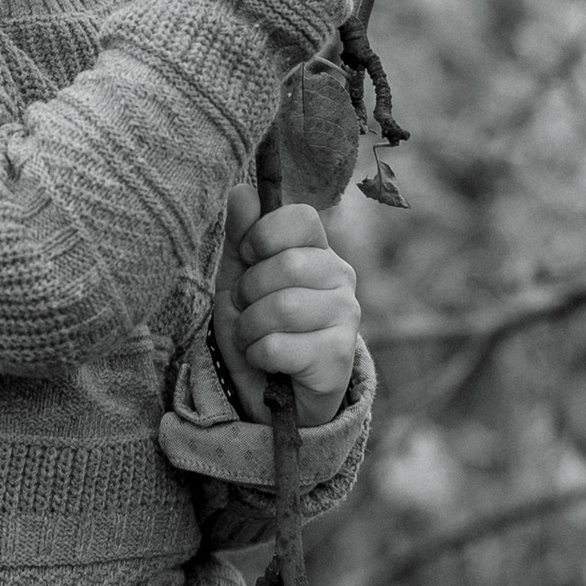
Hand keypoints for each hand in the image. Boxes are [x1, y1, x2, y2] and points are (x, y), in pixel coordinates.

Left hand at [212, 185, 362, 427]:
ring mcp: (347, 315)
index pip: (300, 218)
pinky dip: (259, 356)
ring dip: (250, 329)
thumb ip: (241, 236)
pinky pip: (281, 346)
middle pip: (285, 265)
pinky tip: (270, 363)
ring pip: (282, 308)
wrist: (269, 396)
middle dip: (249, 293)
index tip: (250, 260)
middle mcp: (342, 276)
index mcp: (318, 251)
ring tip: (256, 339)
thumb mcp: (238, 280)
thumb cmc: (257, 329)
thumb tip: (242, 190)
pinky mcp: (340, 356)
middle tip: (250, 312)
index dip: (262, 237)